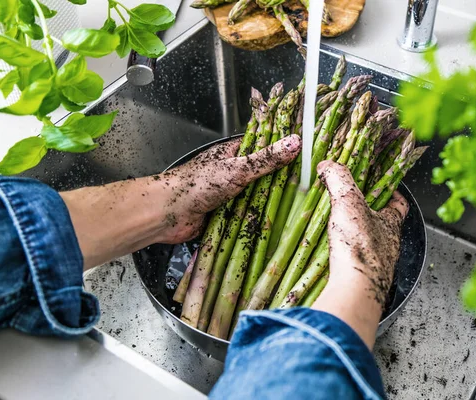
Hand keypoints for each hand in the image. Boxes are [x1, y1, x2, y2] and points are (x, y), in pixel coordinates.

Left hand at [61, 135, 300, 268]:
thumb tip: (295, 142)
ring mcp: (230, 195)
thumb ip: (265, 159)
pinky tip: (278, 224)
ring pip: (258, 197)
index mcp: (233, 154)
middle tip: (308, 185)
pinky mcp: (226, 216)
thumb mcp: (236, 168)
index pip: (264, 147)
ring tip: (299, 206)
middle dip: (280, 181)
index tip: (308, 153)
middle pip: (264, 175)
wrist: (167, 214)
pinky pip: (248, 216)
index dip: (283, 149)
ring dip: (270, 203)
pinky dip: (258, 220)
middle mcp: (233, 173)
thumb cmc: (196, 185)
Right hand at [311, 160, 407, 347]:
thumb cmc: (360, 245)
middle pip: (384, 225)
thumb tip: (328, 165)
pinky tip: (333, 258)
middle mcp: (390, 245)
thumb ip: (338, 178)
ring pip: (372, 247)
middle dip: (369, 216)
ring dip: (358, 239)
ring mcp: (379, 265)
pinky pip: (358, 266)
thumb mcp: (348, 201)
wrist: (357, 290)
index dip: (393, 193)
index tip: (384, 187)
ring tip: (338, 232)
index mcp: (392, 223)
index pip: (400, 204)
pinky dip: (348, 260)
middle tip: (351, 208)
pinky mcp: (365, 282)